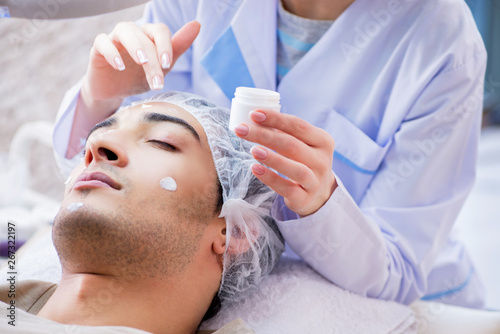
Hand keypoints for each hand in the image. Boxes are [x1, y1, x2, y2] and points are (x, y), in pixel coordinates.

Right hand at [83, 20, 200, 104]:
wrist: (114, 93)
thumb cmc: (138, 77)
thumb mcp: (161, 66)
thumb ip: (178, 46)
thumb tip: (196, 24)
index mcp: (149, 35)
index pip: (160, 30)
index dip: (165, 45)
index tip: (167, 65)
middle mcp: (133, 33)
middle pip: (144, 36)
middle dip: (153, 59)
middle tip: (157, 80)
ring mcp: (114, 38)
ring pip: (124, 30)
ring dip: (135, 46)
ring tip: (142, 62)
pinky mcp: (98, 49)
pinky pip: (102, 42)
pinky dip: (111, 52)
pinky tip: (120, 66)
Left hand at [234, 110, 336, 216]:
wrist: (318, 194)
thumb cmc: (304, 162)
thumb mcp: (302, 144)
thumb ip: (285, 133)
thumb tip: (255, 119)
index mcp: (323, 140)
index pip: (298, 126)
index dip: (275, 118)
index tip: (253, 114)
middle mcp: (322, 160)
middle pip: (292, 145)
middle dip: (264, 135)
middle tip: (242, 130)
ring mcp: (315, 181)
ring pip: (295, 169)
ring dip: (272, 158)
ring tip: (252, 150)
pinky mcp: (305, 198)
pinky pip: (287, 188)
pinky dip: (271, 178)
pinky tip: (256, 169)